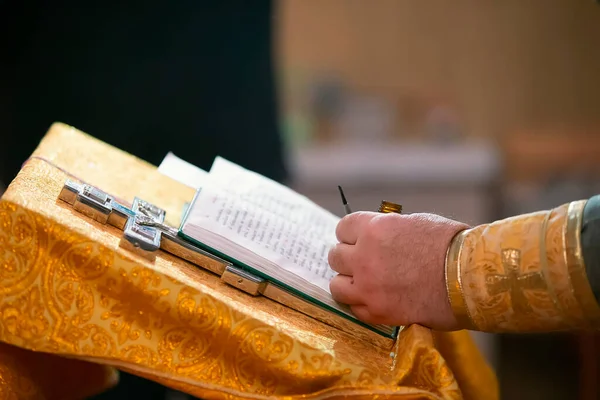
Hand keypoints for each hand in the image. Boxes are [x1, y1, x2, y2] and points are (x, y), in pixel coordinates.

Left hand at [328, 211, 468, 329]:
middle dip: (348, 258)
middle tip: (364, 263)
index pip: (343, 228)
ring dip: (348, 282)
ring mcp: (368, 286)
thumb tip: (375, 236)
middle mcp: (364, 256)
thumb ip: (387, 230)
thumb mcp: (414, 223)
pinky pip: (353, 308)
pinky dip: (361, 304)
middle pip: (335, 256)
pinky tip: (376, 299)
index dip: (351, 235)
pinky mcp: (377, 312)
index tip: (358, 241)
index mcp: (374, 228)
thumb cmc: (450, 245)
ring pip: (336, 284)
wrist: (472, 278)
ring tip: (365, 283)